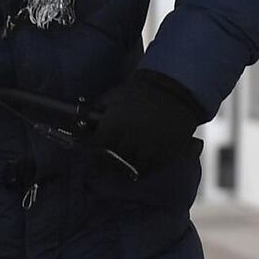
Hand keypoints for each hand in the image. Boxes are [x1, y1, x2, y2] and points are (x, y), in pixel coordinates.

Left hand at [89, 69, 207, 177]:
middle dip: (111, 160)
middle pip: (113, 160)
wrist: (175, 90)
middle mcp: (129, 140)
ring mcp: (148, 149)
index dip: (95, 153)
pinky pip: (152, 169)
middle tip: (111, 161)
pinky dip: (146, 168)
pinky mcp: (166, 154)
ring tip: (129, 162)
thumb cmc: (141, 91)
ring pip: (132, 168)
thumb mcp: (114, 95)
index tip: (96, 155)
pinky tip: (145, 161)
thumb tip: (82, 122)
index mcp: (113, 125)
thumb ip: (97, 110)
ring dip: (129, 166)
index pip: (96, 148)